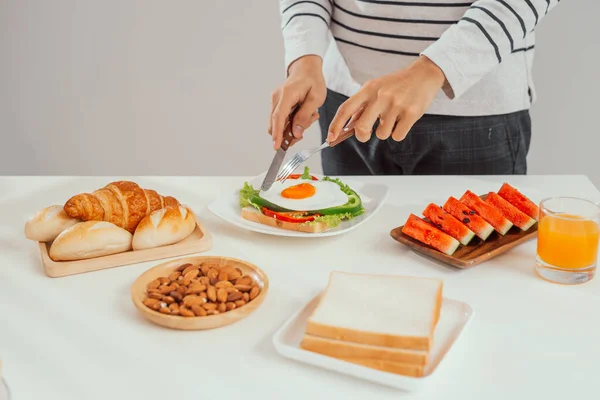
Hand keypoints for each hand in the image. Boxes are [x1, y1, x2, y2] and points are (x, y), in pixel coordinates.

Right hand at [269, 55, 326, 149]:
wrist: (306, 70)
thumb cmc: (312, 81)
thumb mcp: (316, 99)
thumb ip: (305, 116)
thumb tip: (295, 133)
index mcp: (286, 94)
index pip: (278, 117)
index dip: (277, 133)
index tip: (277, 146)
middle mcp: (277, 98)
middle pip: (275, 124)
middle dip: (288, 133)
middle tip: (304, 130)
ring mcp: (275, 101)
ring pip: (278, 124)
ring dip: (292, 127)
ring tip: (308, 117)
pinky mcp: (277, 104)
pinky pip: (281, 120)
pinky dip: (291, 123)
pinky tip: (302, 116)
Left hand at [328, 56, 445, 142]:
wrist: (424, 74)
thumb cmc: (396, 85)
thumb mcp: (376, 88)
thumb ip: (361, 106)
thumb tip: (346, 128)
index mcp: (368, 89)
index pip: (345, 109)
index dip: (335, 125)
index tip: (330, 138)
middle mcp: (381, 96)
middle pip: (362, 128)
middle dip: (362, 136)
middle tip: (367, 134)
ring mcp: (396, 105)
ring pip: (382, 134)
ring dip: (386, 131)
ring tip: (393, 117)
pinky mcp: (411, 113)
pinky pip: (397, 136)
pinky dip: (399, 132)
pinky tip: (403, 120)